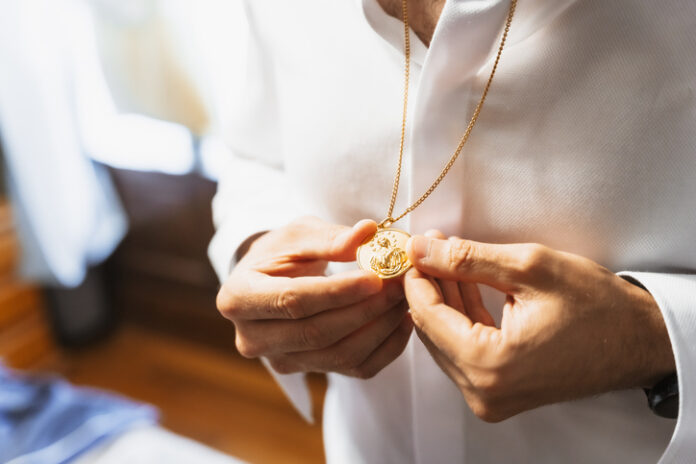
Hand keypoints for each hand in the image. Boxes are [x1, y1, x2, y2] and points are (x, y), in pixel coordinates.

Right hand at [216, 216, 411, 378]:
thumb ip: (330, 237)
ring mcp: (279, 360)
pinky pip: (353, 369)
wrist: (269, 280)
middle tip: (400, 285)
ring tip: (404, 299)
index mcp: (239, 298)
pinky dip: (385, 349)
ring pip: (339, 355)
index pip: (293, 301)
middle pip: (317, 333)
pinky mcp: (307, 371)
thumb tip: (367, 232)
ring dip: (380, 328)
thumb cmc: (281, 252)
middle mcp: (252, 338)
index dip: (338, 292)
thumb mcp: (298, 234)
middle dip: (366, 310)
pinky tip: (402, 322)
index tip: (376, 278)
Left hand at [403, 230, 674, 421]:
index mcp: (490, 366)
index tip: (414, 247)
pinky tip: (462, 284)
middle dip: (429, 285)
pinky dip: (461, 317)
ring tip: (446, 257)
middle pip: (432, 330)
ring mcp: (491, 397)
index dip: (416, 277)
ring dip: (444, 298)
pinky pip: (464, 350)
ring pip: (446, 340)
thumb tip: (422, 249)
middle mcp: (485, 392)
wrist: (638, 340)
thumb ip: (467, 259)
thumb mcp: (529, 268)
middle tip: (431, 246)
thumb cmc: (596, 306)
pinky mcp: (499, 392)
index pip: (427, 316)